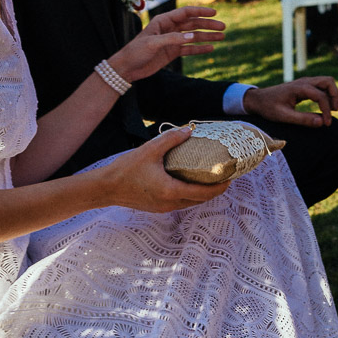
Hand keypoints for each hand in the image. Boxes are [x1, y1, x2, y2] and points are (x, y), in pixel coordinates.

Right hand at [94, 127, 229, 212]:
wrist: (105, 188)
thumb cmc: (126, 169)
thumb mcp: (149, 150)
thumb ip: (170, 139)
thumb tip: (189, 129)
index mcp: (170, 191)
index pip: (203, 192)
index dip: (219, 187)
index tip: (231, 178)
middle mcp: (169, 203)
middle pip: (200, 200)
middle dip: (215, 190)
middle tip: (225, 176)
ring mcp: (163, 208)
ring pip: (190, 202)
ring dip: (202, 192)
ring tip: (211, 177)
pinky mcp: (157, 207)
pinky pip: (180, 202)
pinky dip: (190, 193)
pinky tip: (190, 181)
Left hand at [109, 6, 224, 81]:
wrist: (127, 68)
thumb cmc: (136, 52)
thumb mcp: (153, 44)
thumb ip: (172, 39)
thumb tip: (192, 36)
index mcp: (163, 21)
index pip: (185, 13)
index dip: (200, 12)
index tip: (214, 13)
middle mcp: (169, 28)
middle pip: (193, 24)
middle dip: (208, 25)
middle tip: (223, 27)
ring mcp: (172, 40)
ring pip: (193, 36)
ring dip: (207, 36)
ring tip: (222, 37)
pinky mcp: (172, 52)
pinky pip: (189, 49)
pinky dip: (200, 48)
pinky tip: (211, 48)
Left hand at [243, 77, 337, 127]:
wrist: (258, 99)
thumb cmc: (269, 108)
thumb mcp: (284, 116)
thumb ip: (303, 119)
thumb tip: (322, 122)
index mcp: (299, 88)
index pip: (321, 96)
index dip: (327, 111)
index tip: (326, 124)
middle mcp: (304, 82)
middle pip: (329, 81)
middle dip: (335, 96)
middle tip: (334, 111)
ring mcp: (304, 82)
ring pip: (326, 82)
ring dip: (332, 94)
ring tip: (331, 110)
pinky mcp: (304, 86)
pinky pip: (321, 86)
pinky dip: (326, 95)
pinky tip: (324, 108)